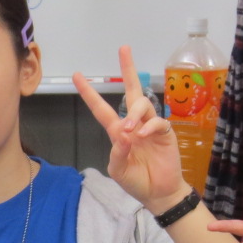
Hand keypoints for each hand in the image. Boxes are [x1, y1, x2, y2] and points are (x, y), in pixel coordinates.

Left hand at [73, 45, 186, 210]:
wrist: (159, 194)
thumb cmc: (136, 181)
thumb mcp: (118, 171)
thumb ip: (117, 154)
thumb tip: (124, 135)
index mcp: (118, 131)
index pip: (101, 108)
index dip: (89, 93)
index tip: (77, 75)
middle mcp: (134, 124)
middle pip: (131, 91)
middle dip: (128, 69)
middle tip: (124, 48)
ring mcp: (150, 127)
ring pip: (143, 104)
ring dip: (134, 113)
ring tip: (129, 128)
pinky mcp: (165, 134)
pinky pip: (158, 122)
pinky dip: (149, 127)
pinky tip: (143, 136)